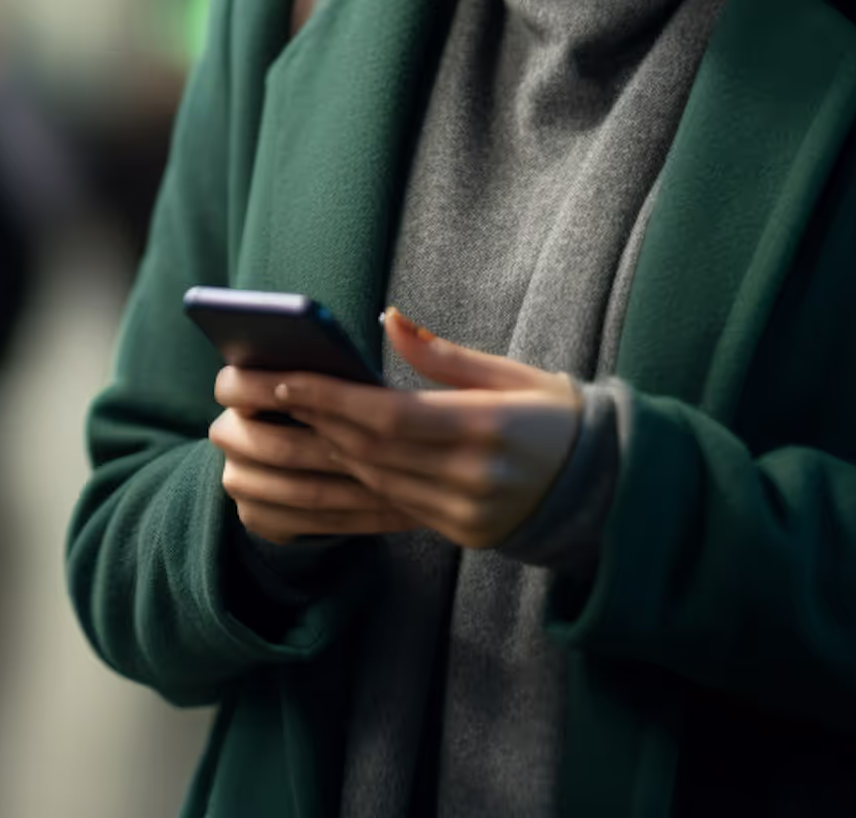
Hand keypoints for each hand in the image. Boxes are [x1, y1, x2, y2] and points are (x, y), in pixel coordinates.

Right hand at [210, 369, 417, 545]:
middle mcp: (227, 435)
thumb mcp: (336, 372)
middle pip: (276, 447)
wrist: (317, 457)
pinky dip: (358, 519)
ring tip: (407, 486)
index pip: (233, 386)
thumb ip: (346, 358)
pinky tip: (396, 511)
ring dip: (357, 491)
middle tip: (384, 453)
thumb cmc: (335, 401)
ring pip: (301, 491)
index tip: (305, 390)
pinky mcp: (256, 517)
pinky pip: (309, 524)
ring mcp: (238, 480)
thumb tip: (396, 322)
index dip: (267, 389)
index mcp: (235, 390)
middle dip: (334, 451)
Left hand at [220, 309, 580, 550]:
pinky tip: (298, 478)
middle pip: (366, 452)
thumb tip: (387, 319)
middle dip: (301, 425)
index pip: (389, 417)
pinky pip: (380, 515)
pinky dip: (336, 494)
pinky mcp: (453, 536)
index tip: (280, 380)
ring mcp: (460, 515)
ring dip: (308, 460)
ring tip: (256, 434)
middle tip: (245, 398)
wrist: (610, 492)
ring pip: (366, 486)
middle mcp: (470, 479)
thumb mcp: (516, 374)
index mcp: (488, 429)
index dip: (330, 400)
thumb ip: (446, 355)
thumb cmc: (559, 418)